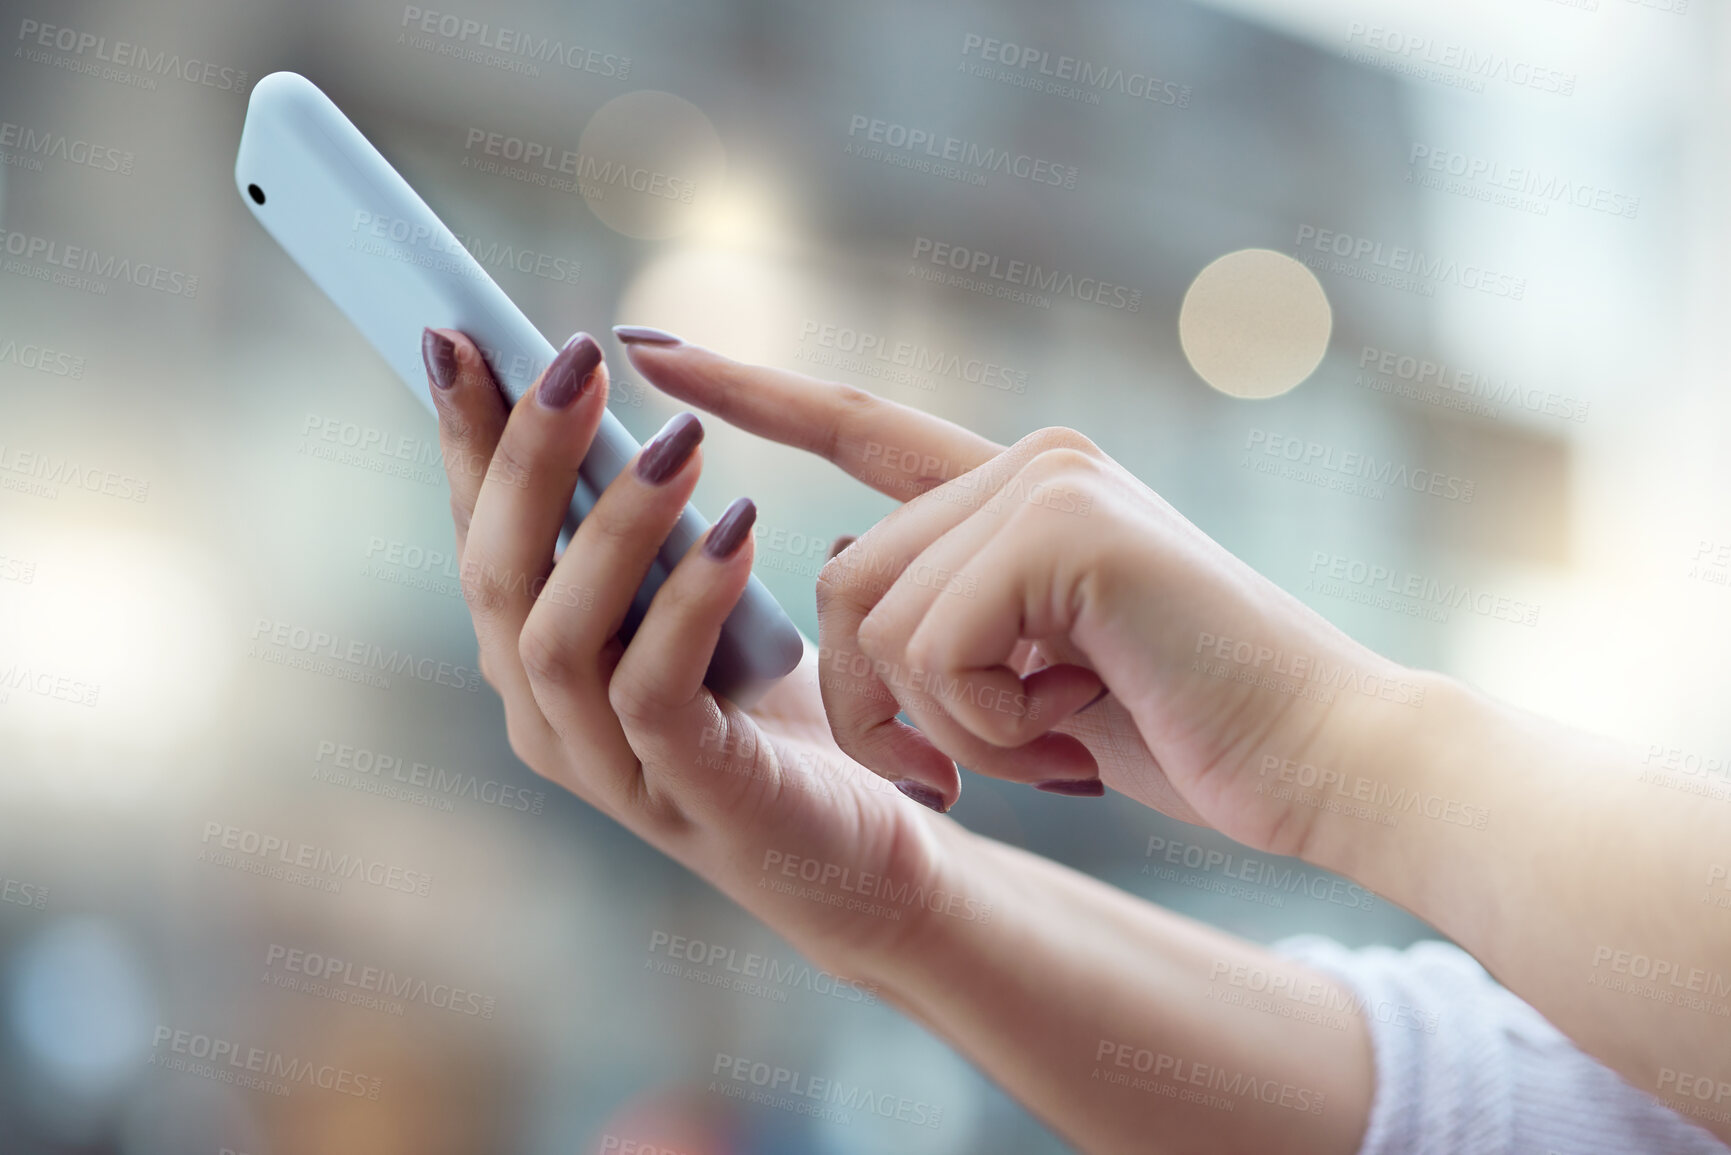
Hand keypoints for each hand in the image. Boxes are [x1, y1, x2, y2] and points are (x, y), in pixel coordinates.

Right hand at [418, 327, 985, 976]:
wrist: (863, 839)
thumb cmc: (777, 708)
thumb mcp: (700, 594)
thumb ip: (647, 527)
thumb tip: (609, 390)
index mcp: (533, 657)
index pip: (477, 532)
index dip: (463, 436)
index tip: (460, 330)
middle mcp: (544, 715)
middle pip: (494, 575)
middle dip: (522, 457)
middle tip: (575, 356)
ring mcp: (605, 766)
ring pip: (557, 636)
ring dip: (610, 524)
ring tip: (681, 440)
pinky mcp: (686, 794)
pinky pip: (654, 693)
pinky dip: (689, 604)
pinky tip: (737, 528)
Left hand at [618, 330, 1428, 857]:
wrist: (1325, 760)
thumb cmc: (1184, 725)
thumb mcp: (1032, 668)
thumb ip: (944, 608)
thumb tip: (834, 554)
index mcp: (1016, 486)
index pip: (857, 423)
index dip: (751, 388)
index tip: (652, 349)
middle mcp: (1028, 460)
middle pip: (842, 576)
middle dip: (878, 705)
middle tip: (970, 770)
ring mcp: (1049, 480)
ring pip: (875, 616)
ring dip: (946, 722)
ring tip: (1050, 741)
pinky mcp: (1067, 525)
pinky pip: (933, 647)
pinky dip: (985, 727)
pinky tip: (1073, 732)